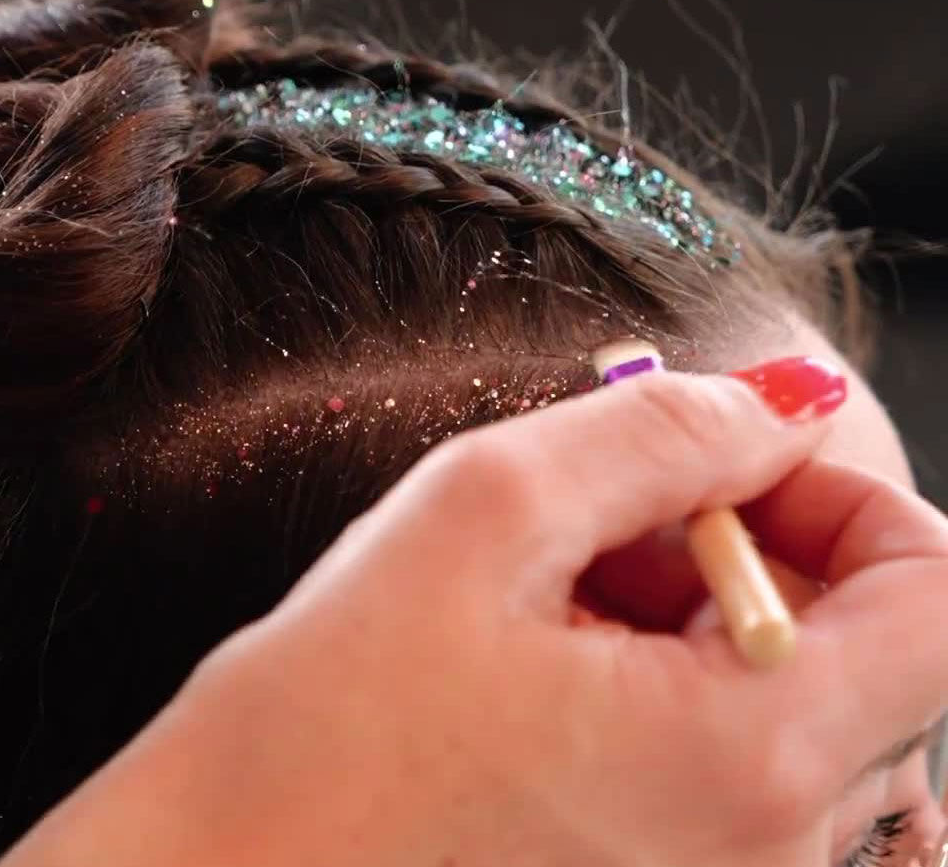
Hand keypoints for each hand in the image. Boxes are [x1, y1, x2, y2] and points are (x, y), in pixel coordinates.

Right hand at [0, 368, 947, 866]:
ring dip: (708, 603)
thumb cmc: (331, 712)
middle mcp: (772, 853)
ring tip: (565, 590)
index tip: (729, 460)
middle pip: (874, 641)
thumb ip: (665, 430)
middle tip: (614, 519)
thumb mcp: (489, 510)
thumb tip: (788, 396)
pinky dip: (679, 670)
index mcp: (745, 762)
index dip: (847, 491)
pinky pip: (744, 754)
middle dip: (759, 540)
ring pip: (801, 691)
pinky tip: (562, 653)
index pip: (942, 593)